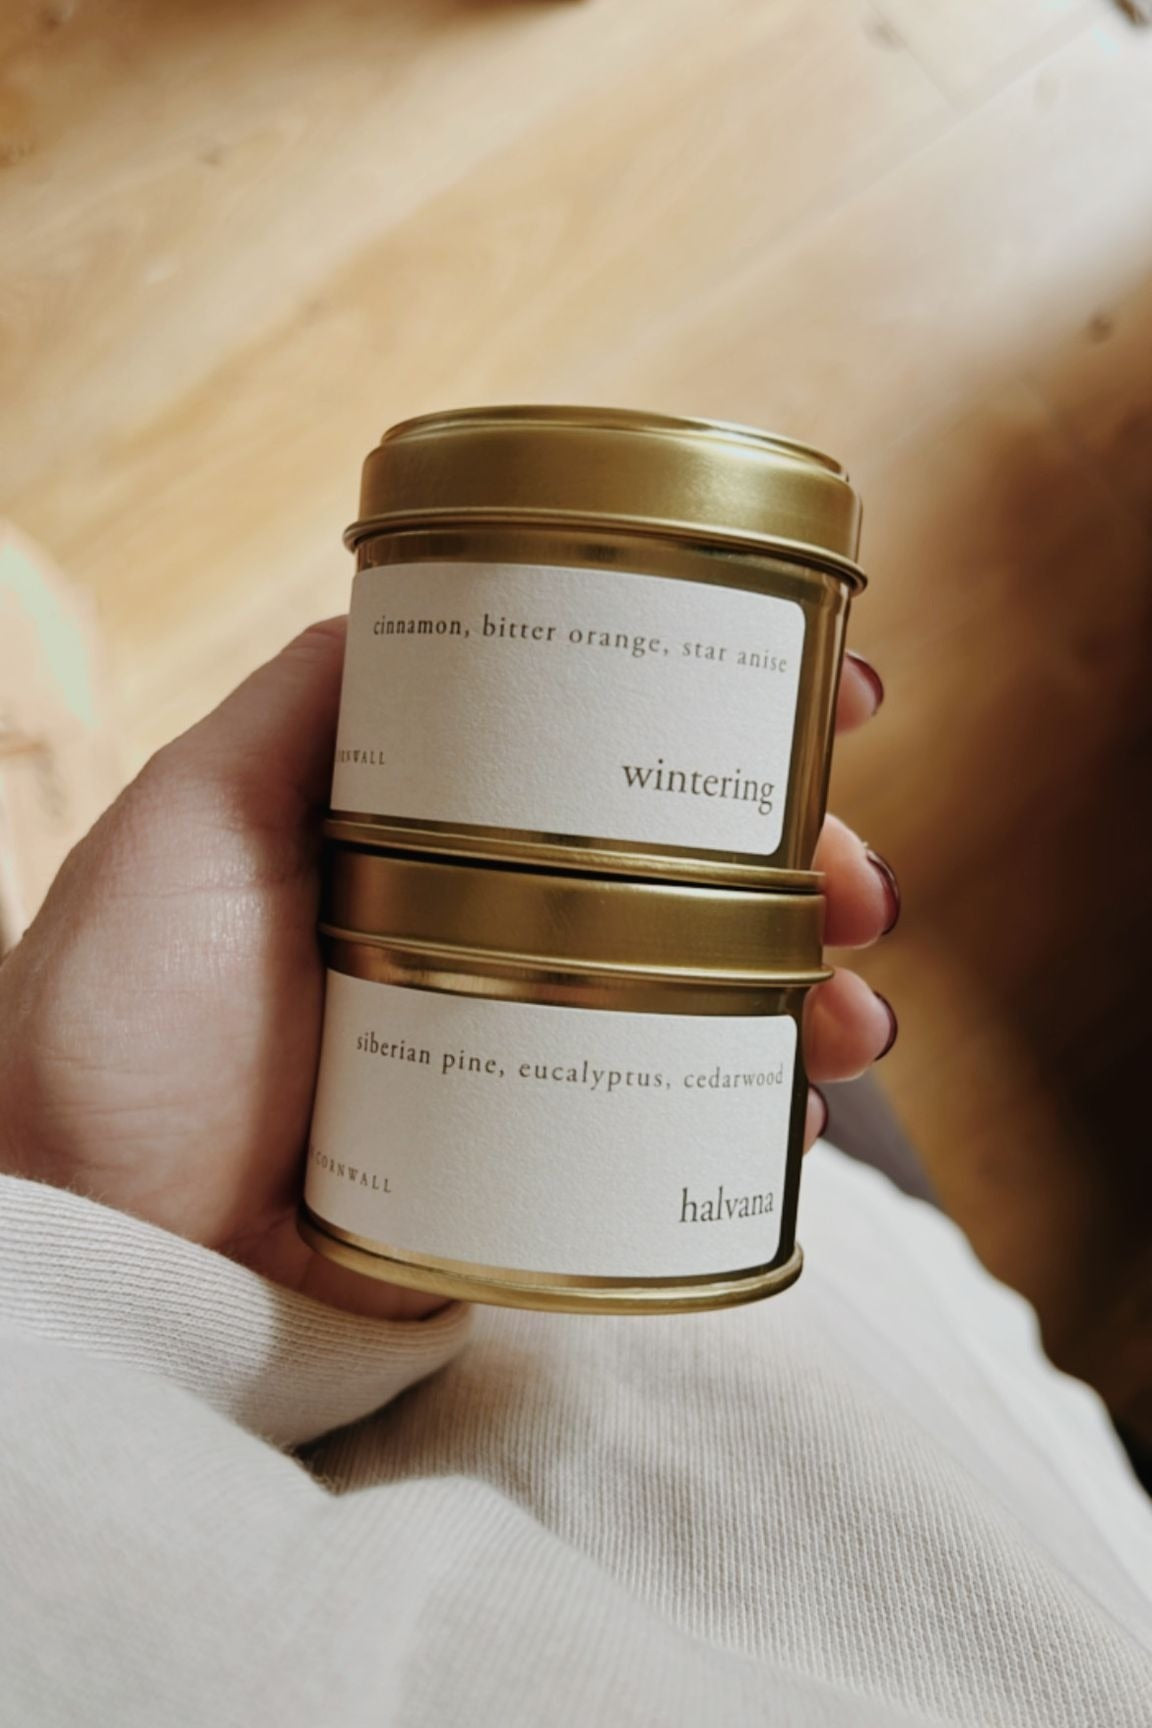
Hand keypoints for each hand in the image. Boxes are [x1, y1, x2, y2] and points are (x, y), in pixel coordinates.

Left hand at [0, 623, 897, 1317]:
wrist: (89, 1241)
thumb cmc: (115, 1028)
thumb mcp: (189, 821)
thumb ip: (301, 705)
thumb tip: (422, 602)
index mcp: (438, 847)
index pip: (616, 768)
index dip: (736, 733)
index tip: (834, 701)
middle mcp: (493, 943)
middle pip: (694, 887)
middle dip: (811, 872)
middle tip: (863, 888)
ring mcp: (518, 1061)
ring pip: (705, 1010)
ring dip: (811, 997)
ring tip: (853, 1016)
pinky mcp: (526, 1177)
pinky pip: (662, 1137)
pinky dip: (746, 1121)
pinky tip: (792, 1113)